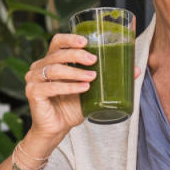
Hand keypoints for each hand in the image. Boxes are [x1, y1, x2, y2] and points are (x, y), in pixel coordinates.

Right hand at [24, 34, 141, 151]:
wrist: (56, 130)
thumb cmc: (70, 107)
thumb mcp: (91, 90)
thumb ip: (108, 78)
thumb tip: (135, 69)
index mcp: (51, 61)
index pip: (57, 42)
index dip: (70, 39)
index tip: (86, 41)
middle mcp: (39, 67)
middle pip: (57, 54)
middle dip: (77, 55)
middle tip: (94, 60)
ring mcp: (33, 80)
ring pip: (54, 69)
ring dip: (75, 72)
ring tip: (93, 77)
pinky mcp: (33, 93)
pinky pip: (51, 87)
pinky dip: (69, 86)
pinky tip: (83, 88)